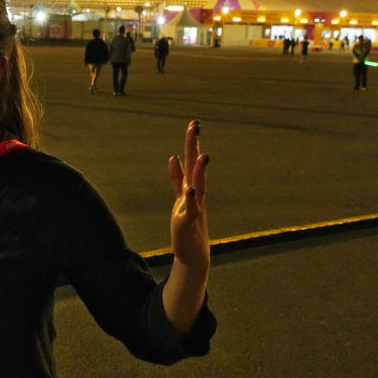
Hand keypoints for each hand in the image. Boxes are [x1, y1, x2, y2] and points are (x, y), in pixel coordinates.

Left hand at [169, 119, 209, 270]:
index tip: (193, 124)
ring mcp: (194, 208)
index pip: (190, 161)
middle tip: (195, 125)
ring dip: (199, 171)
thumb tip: (174, 157)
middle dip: (193, 146)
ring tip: (203, 155)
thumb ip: (178, 179)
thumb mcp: (181, 197)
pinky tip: (191, 189)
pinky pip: (192, 210)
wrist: (193, 254)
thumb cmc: (188, 226)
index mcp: (190, 188)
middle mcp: (194, 195)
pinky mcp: (190, 223)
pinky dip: (191, 199)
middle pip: (195, 166)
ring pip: (197, 185)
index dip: (190, 143)